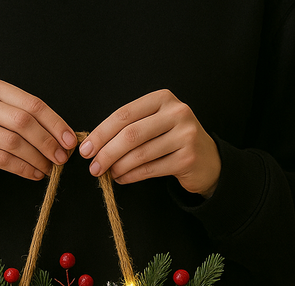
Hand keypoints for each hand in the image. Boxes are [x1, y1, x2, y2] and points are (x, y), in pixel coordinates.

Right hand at [0, 79, 76, 193]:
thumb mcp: (6, 123)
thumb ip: (29, 124)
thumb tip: (65, 140)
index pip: (32, 103)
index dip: (55, 123)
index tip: (69, 141)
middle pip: (23, 121)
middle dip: (47, 142)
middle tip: (62, 158)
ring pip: (13, 142)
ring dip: (37, 158)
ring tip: (49, 168)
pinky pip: (2, 160)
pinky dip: (23, 169)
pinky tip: (35, 174)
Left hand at [78, 90, 220, 197]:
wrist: (208, 160)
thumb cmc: (173, 141)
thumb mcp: (155, 124)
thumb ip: (130, 127)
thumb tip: (95, 145)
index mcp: (163, 98)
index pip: (124, 114)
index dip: (101, 133)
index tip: (86, 149)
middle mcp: (177, 113)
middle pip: (131, 134)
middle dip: (106, 153)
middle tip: (93, 167)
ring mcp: (185, 135)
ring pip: (140, 154)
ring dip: (118, 167)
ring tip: (107, 174)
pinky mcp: (187, 158)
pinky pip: (150, 169)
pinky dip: (131, 176)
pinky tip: (121, 179)